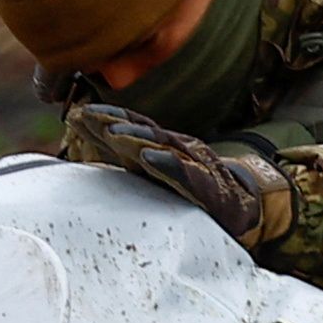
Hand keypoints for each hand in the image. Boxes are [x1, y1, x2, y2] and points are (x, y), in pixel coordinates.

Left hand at [61, 104, 291, 246]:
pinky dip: (166, 163)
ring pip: (161, 146)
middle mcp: (178, 150)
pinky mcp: (208, 187)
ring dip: (133, 138)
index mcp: (164, 148)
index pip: (131, 128)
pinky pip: (186, 173)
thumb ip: (128, 164)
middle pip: (141, 131)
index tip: (75, 115)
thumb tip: (84, 157)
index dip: (104, 119)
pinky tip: (148, 157)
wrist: (248, 207)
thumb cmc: (196, 194)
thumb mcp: (158, 177)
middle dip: (111, 122)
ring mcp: (194, 165)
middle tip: (82, 116)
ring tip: (109, 132)